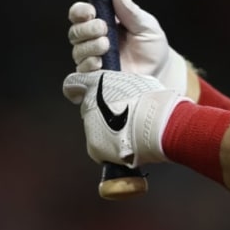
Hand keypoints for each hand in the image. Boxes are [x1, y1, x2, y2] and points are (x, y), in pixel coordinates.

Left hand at [62, 70, 189, 166]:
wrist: (156, 125)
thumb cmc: (152, 101)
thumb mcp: (137, 81)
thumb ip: (121, 84)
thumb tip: (123, 90)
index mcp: (96, 83)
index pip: (72, 83)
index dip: (76, 89)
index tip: (78, 94)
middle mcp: (88, 104)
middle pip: (88, 109)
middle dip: (101, 113)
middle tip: (121, 117)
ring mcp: (89, 126)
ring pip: (96, 129)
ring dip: (108, 130)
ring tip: (129, 132)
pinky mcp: (93, 147)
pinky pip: (100, 148)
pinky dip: (111, 148)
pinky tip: (126, 145)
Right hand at [68, 0, 187, 95]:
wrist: (158, 71)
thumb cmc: (151, 46)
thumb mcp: (147, 26)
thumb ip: (132, 12)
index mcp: (102, 22)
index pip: (79, 14)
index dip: (80, 11)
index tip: (91, 12)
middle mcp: (92, 40)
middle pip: (75, 32)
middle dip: (87, 28)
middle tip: (104, 28)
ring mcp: (92, 59)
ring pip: (77, 51)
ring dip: (90, 46)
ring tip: (107, 46)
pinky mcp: (93, 77)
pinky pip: (82, 70)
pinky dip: (89, 64)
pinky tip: (101, 63)